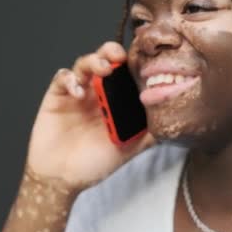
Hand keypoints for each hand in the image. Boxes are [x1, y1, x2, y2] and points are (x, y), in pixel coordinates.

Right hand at [25, 42, 154, 190]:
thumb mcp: (128, 149)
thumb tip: (173, 123)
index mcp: (115, 100)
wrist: (63, 178)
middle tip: (120, 57)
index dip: (132, 64)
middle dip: (112, 53)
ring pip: (85, 64)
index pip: (125, 73)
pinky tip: (78, 93)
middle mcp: (97, 92)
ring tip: (103, 69)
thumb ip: (148, 134)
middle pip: (105, 60)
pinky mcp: (57, 96)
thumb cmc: (94, 163)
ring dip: (94, 61)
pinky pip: (63, 78)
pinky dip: (71, 80)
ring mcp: (77, 92)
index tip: (141, 63)